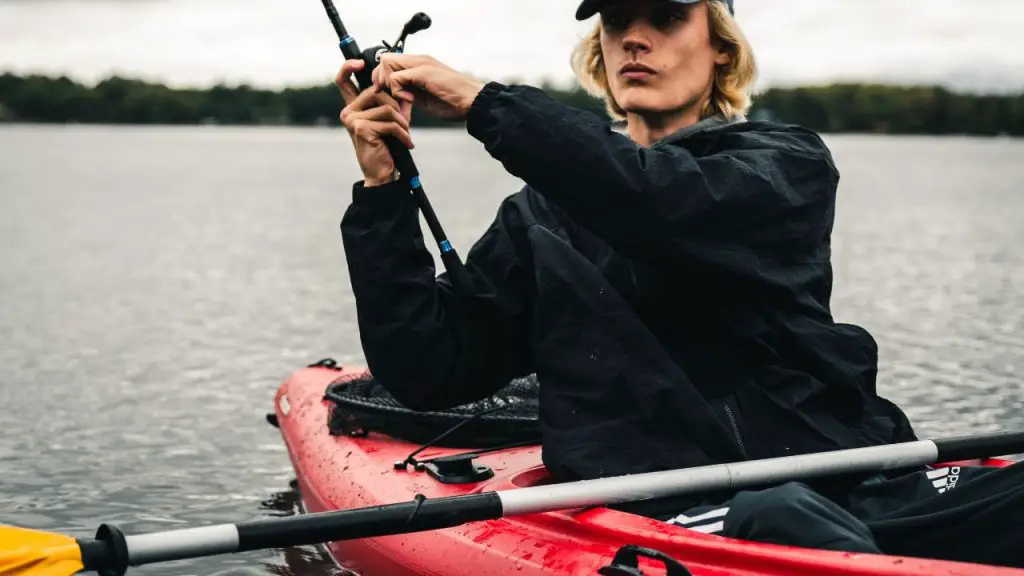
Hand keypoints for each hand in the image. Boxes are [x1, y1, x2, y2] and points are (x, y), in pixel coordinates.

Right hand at [336, 59, 413, 186]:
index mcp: (352, 107)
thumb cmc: (386, 146)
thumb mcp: (386, 121)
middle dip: (397, 104)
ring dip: (402, 122)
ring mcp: (352, 119)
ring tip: (406, 134)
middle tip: (406, 121)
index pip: (343, 80)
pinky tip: (407, 143)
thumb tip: (399, 84)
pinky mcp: (361, 128)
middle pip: (377, 91)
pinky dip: (402, 133)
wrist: (382, 174)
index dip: (349, 66)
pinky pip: (390, 122)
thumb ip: (388, 102)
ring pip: (387, 107)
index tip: (362, 62)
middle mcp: (348, 111)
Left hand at [371, 54, 485, 120]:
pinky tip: (410, 100)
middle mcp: (419, 60)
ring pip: (387, 63)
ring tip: (402, 98)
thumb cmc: (453, 102)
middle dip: (382, 80)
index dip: (384, 78)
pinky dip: (398, 91)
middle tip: (393, 97)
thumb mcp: (424, 97)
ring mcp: (421, 64)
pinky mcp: (423, 72)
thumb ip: (410, 92)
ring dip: (389, 84)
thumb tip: (396, 95)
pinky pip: (396, 77)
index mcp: (419, 65)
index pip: (390, 62)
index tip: (389, 94)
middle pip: (384, 59)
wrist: (473, 103)